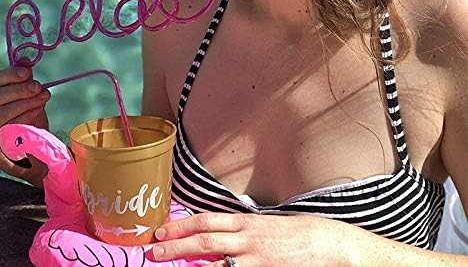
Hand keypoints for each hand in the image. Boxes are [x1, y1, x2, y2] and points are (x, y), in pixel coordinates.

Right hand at [0, 61, 49, 186]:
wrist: (31, 148)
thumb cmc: (27, 118)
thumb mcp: (27, 97)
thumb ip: (23, 79)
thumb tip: (24, 59)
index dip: (10, 75)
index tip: (28, 72)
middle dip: (20, 90)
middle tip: (39, 87)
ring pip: (2, 113)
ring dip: (26, 103)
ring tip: (43, 97)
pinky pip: (7, 130)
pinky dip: (24, 119)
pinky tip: (38, 111)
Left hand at [149, 211, 353, 265]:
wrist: (329, 244)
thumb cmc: (298, 233)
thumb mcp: (267, 226)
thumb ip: (243, 231)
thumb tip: (220, 236)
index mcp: (247, 222)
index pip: (207, 220)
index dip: (183, 225)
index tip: (163, 230)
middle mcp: (247, 237)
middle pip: (205, 239)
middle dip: (177, 244)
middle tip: (154, 249)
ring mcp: (256, 258)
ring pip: (216, 261)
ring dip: (190, 264)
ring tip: (168, 264)